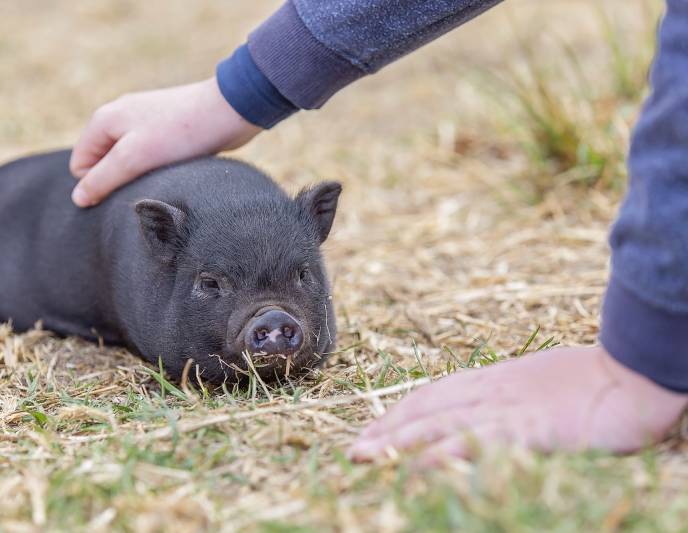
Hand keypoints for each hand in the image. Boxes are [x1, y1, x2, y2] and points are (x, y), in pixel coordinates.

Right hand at [70, 77, 260, 206]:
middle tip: (148, 182)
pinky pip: (149, 158)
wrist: (229, 111)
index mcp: (103, 119)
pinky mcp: (165, 131)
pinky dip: (158, 168)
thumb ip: (102, 179)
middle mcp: (119, 117)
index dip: (98, 184)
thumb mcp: (134, 158)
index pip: (80, 165)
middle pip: (103, 164)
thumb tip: (78, 199)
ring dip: (141, 176)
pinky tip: (177, 169)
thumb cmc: (180, 133)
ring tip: (165, 175)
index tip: (128, 186)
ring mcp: (143, 123)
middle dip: (120, 180)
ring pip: (128, 163)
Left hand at [349, 346, 687, 465]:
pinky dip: (438, 455)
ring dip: (395, 441)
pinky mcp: (522, 429)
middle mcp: (488, 390)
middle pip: (425, 408)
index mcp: (492, 379)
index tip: (374, 428)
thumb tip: (486, 416)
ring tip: (363, 456)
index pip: (432, 394)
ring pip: (436, 424)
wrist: (631, 372)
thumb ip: (508, 397)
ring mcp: (503, 408)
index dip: (399, 412)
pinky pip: (471, 443)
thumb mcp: (537, 387)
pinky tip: (413, 467)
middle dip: (386, 429)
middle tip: (353, 448)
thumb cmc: (590, 381)